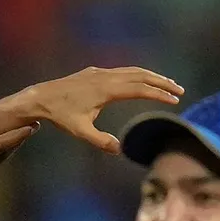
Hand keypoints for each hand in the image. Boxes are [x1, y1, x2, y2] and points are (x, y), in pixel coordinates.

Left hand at [23, 66, 183, 153]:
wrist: (40, 98)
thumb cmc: (60, 116)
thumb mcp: (80, 131)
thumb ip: (101, 141)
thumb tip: (119, 150)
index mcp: (105, 90)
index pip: (139, 89)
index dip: (158, 94)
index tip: (174, 100)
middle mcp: (105, 77)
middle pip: (141, 75)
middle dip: (161, 82)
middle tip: (179, 91)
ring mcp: (100, 72)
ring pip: (132, 71)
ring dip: (151, 77)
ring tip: (167, 85)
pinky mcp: (94, 72)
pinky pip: (122, 71)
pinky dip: (137, 75)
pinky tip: (142, 82)